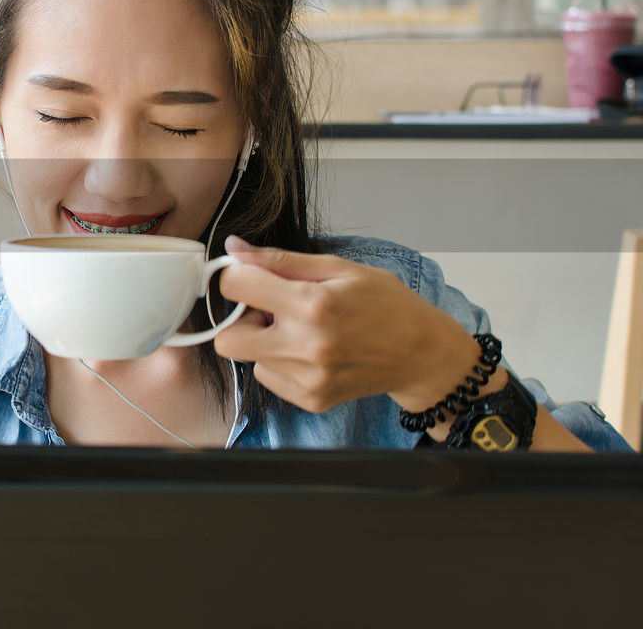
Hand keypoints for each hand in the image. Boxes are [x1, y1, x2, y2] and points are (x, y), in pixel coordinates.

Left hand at [211, 236, 480, 412]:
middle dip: (239, 320)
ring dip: (264, 341)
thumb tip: (233, 249)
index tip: (252, 277)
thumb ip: (280, 260)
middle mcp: (306, 346)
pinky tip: (310, 351)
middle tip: (270, 309)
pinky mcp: (311, 400)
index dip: (238, 277)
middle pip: (226, 339)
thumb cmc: (386, 305)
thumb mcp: (338, 268)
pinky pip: (269, 377)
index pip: (235, 287)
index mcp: (313, 305)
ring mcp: (309, 379)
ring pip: (249, 358)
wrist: (422, 354)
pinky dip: (280, 362)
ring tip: (301, 330)